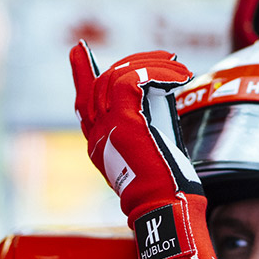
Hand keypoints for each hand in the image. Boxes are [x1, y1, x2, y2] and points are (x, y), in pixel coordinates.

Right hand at [69, 41, 201, 222]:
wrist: (164, 207)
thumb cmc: (166, 191)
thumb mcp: (152, 156)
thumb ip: (146, 131)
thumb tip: (161, 101)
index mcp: (100, 145)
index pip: (84, 103)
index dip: (80, 75)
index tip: (78, 51)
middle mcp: (97, 134)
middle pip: (101, 84)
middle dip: (131, 63)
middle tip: (163, 58)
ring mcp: (108, 126)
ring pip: (117, 76)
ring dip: (152, 66)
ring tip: (178, 68)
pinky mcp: (125, 120)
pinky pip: (134, 80)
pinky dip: (158, 72)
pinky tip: (179, 75)